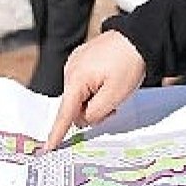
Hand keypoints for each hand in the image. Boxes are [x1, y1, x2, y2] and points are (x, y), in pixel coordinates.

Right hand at [40, 31, 145, 151]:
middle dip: (92, 111)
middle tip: (114, 106)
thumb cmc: (129, 63)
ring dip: (95, 100)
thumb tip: (83, 118)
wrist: (138, 37)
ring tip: (114, 90)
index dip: (56, 133)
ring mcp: (75, 63)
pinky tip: (109, 81)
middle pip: (74, 106)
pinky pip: (83, 84)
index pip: (64, 113)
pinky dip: (95, 89)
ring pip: (80, 96)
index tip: (46, 148)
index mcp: (76, 79)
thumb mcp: (115, 95)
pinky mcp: (82, 59)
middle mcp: (70, 70)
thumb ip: (95, 112)